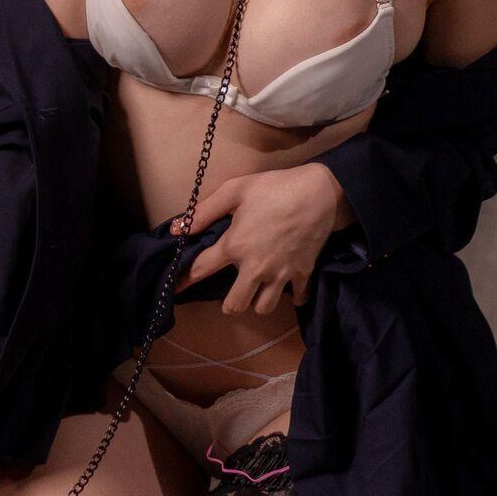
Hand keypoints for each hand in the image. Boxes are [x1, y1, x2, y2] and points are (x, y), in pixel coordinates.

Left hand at [172, 164, 344, 314]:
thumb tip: (178, 228)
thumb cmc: (274, 187)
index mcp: (234, 246)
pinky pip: (297, 298)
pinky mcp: (303, 273)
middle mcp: (255, 267)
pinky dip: (292, 296)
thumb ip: (204, 212)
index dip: (185, 279)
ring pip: (263, 307)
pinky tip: (287, 285)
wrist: (319, 192)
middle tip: (232, 293)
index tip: (177, 286)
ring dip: (258, 302)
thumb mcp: (234, 190)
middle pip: (235, 305)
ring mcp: (280, 273)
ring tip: (258, 289)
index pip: (201, 271)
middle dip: (230, 303)